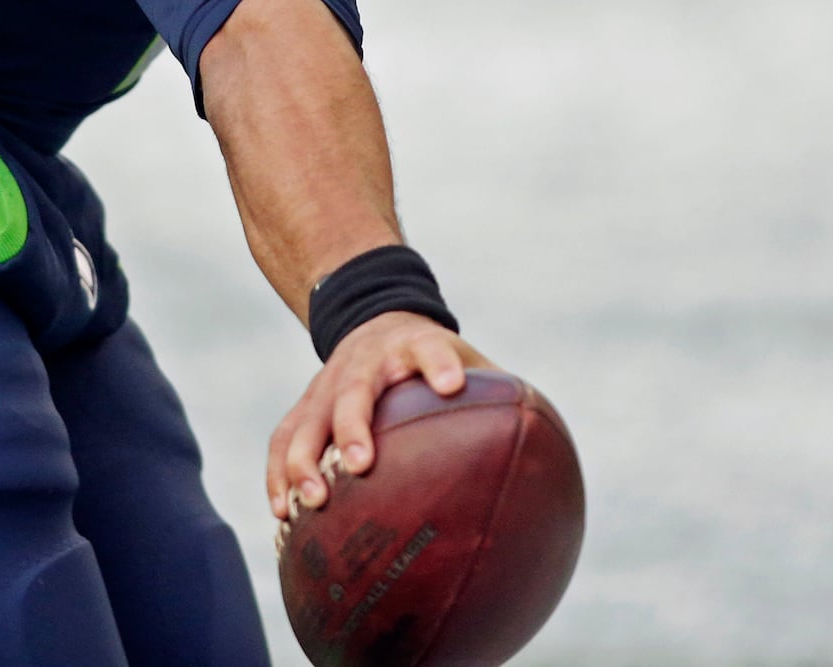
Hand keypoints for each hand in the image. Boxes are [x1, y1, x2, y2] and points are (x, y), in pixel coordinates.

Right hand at [267, 311, 489, 520]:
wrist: (373, 316)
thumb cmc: (434, 360)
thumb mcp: (469, 362)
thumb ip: (501, 403)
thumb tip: (554, 465)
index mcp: (416, 346)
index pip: (430, 350)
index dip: (439, 364)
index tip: (451, 385)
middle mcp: (366, 363)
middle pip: (354, 390)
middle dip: (354, 425)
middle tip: (359, 464)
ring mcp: (329, 383)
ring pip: (306, 419)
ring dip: (303, 461)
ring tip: (309, 504)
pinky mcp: (304, 404)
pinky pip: (283, 439)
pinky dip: (278, 474)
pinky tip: (281, 517)